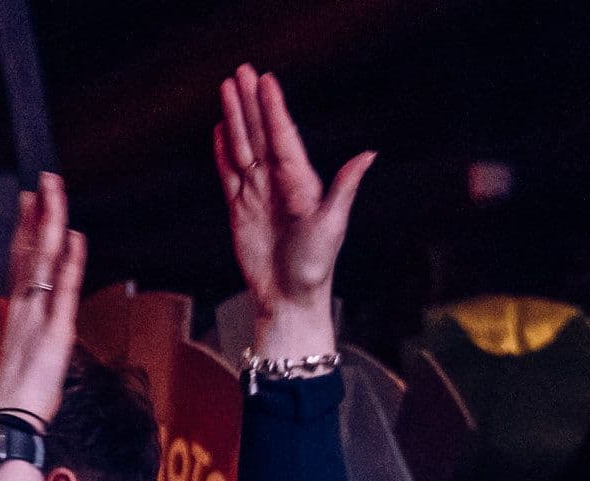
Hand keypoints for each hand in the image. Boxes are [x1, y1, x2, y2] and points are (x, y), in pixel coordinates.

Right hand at [0, 172, 87, 424]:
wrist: (7, 423)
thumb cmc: (8, 396)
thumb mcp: (2, 351)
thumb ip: (0, 322)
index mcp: (11, 312)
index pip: (18, 261)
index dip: (24, 230)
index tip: (29, 202)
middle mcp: (21, 308)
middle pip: (29, 251)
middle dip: (38, 214)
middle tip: (45, 181)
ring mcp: (37, 317)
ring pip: (43, 261)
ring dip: (51, 224)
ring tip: (55, 192)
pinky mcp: (56, 333)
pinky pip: (64, 289)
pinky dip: (70, 262)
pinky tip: (74, 237)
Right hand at [213, 65, 373, 350]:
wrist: (288, 299)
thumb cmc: (314, 268)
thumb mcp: (332, 226)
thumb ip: (345, 187)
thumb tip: (369, 155)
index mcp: (301, 182)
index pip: (284, 138)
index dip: (273, 110)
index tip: (266, 82)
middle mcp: (278, 183)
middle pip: (261, 134)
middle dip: (250, 103)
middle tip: (241, 71)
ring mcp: (258, 194)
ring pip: (243, 147)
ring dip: (235, 119)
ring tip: (227, 88)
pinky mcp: (240, 209)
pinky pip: (229, 173)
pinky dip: (222, 152)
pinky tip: (220, 130)